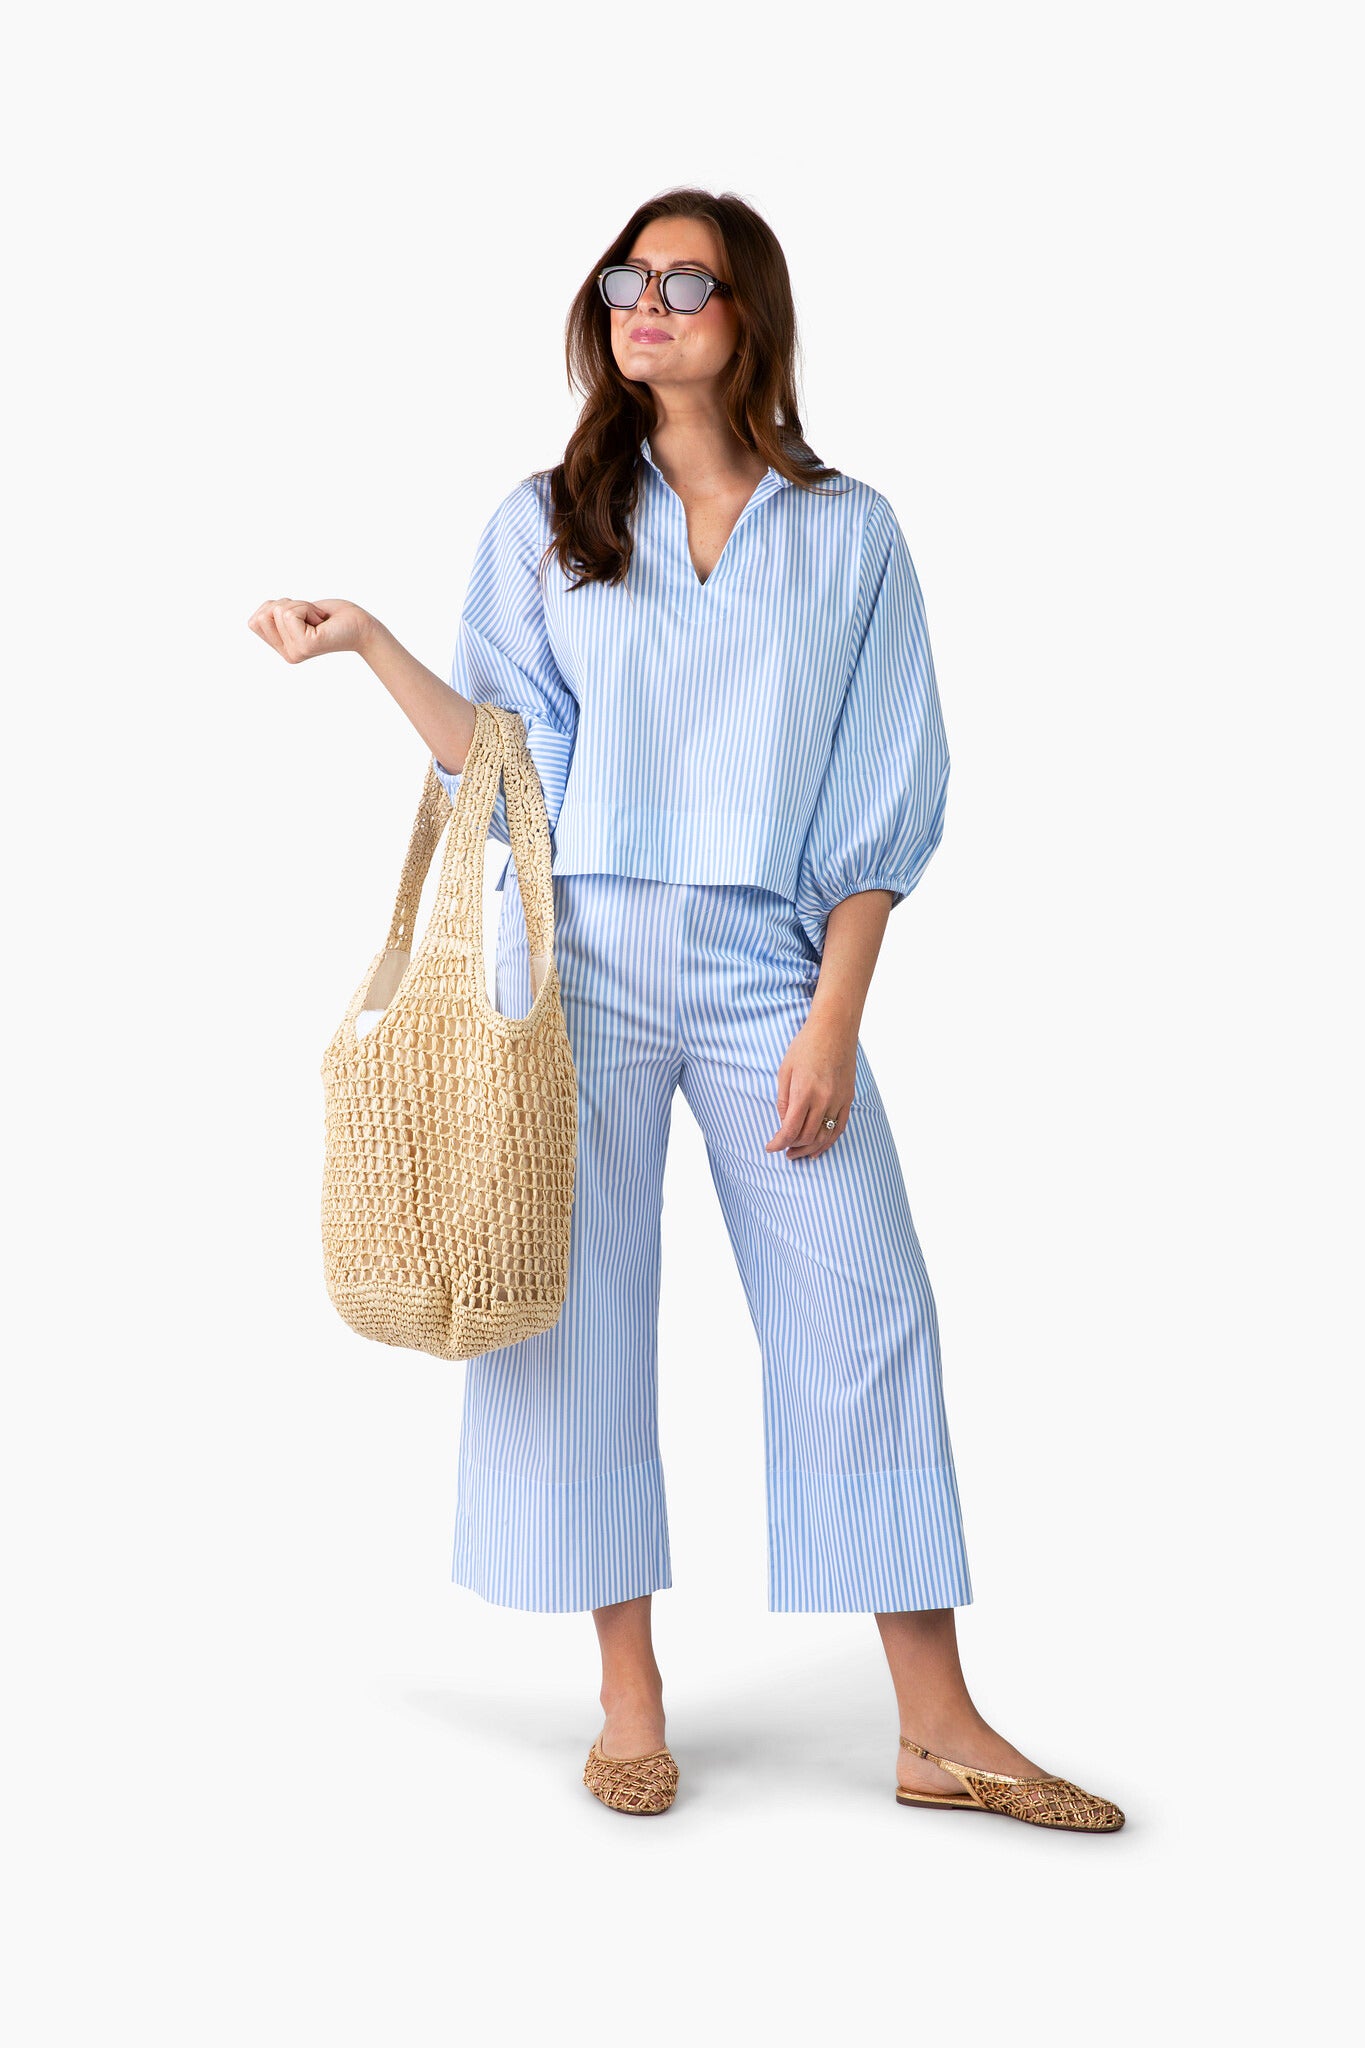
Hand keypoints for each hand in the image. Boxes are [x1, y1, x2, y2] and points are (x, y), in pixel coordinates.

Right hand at [245, 596, 375, 661]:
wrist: (361, 626)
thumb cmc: (332, 616)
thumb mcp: (295, 611)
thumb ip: (273, 615)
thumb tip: (258, 616)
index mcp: (282, 648)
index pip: (254, 621)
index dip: (277, 608)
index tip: (302, 616)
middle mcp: (287, 655)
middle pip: (263, 614)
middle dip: (288, 604)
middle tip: (311, 616)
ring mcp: (295, 652)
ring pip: (278, 611)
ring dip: (301, 605)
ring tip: (318, 619)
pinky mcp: (306, 646)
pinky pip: (291, 613)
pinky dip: (308, 608)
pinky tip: (322, 621)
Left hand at [765, 1007, 857, 1160]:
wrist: (834, 1028)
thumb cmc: (806, 1045)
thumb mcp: (785, 1070)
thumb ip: (783, 1099)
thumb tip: (783, 1122)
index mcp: (804, 1092)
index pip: (790, 1130)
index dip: (778, 1143)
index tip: (770, 1147)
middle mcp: (824, 1100)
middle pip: (807, 1137)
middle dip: (792, 1147)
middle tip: (782, 1149)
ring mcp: (838, 1100)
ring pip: (824, 1136)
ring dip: (809, 1149)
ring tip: (797, 1154)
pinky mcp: (848, 1099)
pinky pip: (839, 1127)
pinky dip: (828, 1141)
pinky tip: (818, 1149)